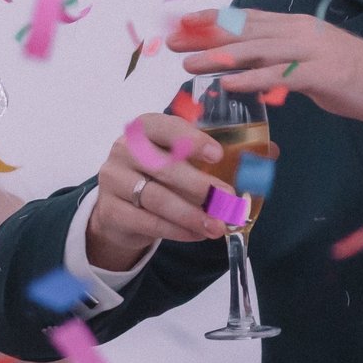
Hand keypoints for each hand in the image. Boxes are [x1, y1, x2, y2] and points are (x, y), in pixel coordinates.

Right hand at [86, 113, 228, 269]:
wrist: (119, 207)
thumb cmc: (157, 176)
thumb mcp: (176, 159)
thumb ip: (207, 161)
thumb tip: (252, 168)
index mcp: (144, 128)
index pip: (166, 128)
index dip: (192, 140)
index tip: (217, 156)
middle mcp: (124, 149)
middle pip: (163, 168)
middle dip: (199, 185)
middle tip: (226, 199)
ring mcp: (113, 180)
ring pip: (157, 199)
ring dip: (192, 215)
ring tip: (216, 225)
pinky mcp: (110, 210)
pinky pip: (148, 222)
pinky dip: (177, 231)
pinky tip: (196, 234)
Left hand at [171, 8, 362, 131]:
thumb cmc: (347, 77)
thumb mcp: (305, 61)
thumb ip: (276, 57)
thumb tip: (245, 62)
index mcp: (293, 25)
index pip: (243, 19)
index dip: (210, 20)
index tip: (181, 23)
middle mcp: (297, 32)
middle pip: (242, 32)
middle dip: (203, 37)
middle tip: (170, 43)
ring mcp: (308, 51)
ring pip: (254, 51)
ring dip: (218, 58)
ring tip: (188, 64)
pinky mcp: (318, 74)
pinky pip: (278, 76)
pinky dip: (250, 79)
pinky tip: (227, 83)